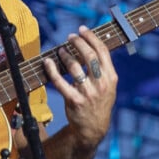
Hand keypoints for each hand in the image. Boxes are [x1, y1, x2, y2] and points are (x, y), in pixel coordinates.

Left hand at [44, 25, 116, 148]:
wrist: (93, 128)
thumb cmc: (99, 101)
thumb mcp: (108, 85)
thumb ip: (102, 67)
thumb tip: (89, 44)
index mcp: (111, 77)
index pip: (102, 51)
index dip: (91, 37)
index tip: (82, 30)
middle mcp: (101, 84)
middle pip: (89, 56)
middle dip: (78, 42)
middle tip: (70, 37)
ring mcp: (88, 92)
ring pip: (74, 67)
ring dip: (65, 54)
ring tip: (60, 50)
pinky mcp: (74, 100)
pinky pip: (60, 82)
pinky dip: (52, 70)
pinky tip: (47, 62)